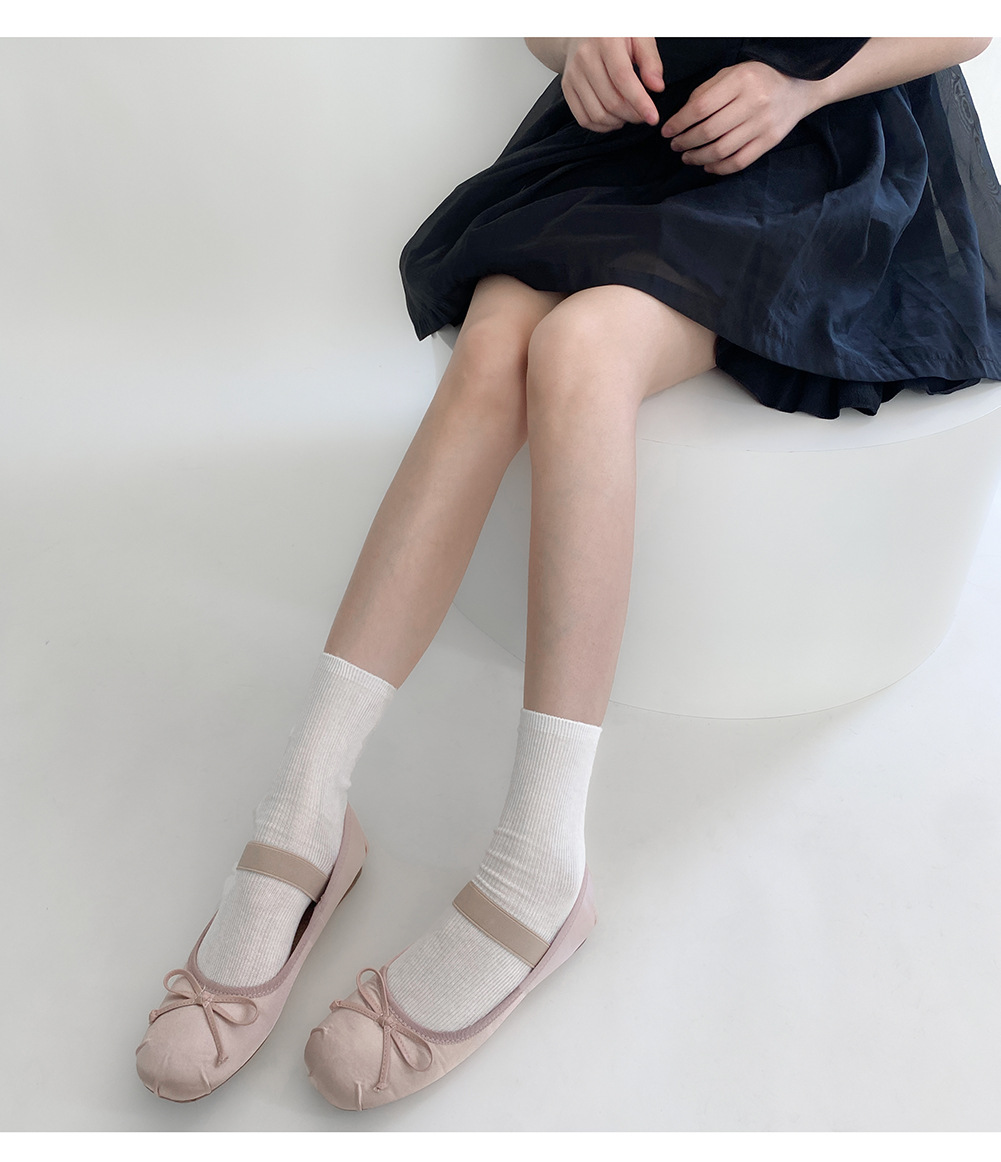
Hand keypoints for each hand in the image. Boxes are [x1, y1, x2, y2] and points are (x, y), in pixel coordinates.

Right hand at [562, 38, 664, 131]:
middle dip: (632, 115)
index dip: (640, 102)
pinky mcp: (567, 88)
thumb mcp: (639, 36)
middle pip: (611, 101)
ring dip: (618, 122)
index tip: (653, 117)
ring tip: (629, 114)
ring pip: (598, 114)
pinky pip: (584, 119)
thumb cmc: (615, 34)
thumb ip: (650, 60)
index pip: (623, 78)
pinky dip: (602, 126)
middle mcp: (585, 57)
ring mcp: (573, 74)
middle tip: (643, 114)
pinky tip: (613, 119)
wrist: (583, 30)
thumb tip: (656, 87)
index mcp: (606, 41)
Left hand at [660, 60, 819, 173]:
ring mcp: (763, 124)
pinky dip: (719, 168)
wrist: (798, 87)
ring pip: (721, 150)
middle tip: (675, 145)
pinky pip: (738, 162)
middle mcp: (753, 102)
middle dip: (685, 142)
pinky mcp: (770, 141)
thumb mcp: (732, 73)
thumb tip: (681, 117)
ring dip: (698, 157)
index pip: (700, 107)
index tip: (667, 131)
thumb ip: (706, 91)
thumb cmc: (758, 79)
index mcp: (741, 80)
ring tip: (687, 156)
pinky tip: (707, 165)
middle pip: (708, 131)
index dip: (679, 123)